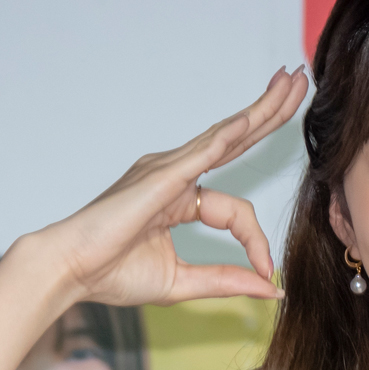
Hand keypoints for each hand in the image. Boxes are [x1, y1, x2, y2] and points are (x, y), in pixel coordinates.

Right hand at [38, 65, 308, 308]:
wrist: (69, 271)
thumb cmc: (111, 274)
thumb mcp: (183, 283)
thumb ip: (227, 282)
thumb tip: (272, 288)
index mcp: (180, 200)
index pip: (236, 212)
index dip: (257, 242)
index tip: (267, 272)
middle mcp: (175, 176)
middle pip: (235, 140)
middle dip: (270, 113)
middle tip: (299, 81)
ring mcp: (167, 171)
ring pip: (226, 135)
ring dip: (261, 109)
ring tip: (291, 81)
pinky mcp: (158, 178)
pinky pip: (200, 153)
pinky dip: (226, 137)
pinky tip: (248, 121)